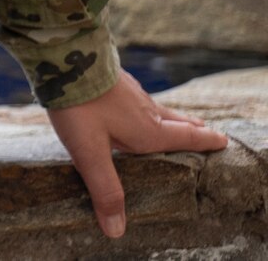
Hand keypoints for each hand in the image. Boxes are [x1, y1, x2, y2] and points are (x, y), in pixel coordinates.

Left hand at [46, 71, 226, 238]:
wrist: (63, 57)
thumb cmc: (80, 106)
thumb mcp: (89, 153)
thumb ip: (105, 189)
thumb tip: (117, 230)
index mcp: (148, 130)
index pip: (185, 138)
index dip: (205, 141)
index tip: (223, 140)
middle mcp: (146, 109)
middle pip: (175, 121)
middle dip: (191, 129)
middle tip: (207, 132)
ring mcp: (130, 91)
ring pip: (157, 107)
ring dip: (169, 115)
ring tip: (174, 121)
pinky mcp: (113, 78)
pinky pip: (136, 95)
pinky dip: (144, 103)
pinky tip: (131, 100)